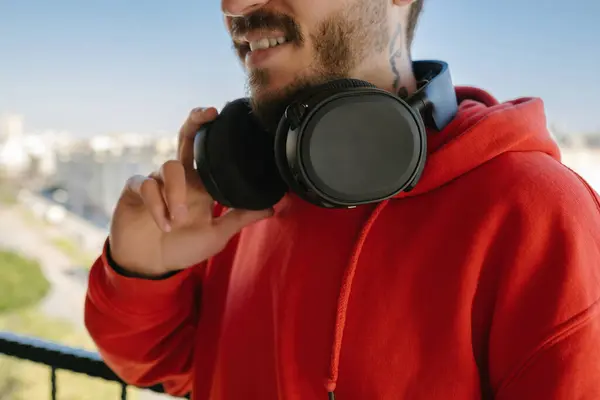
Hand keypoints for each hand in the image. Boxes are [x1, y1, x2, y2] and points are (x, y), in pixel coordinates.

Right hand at [108, 107, 272, 277]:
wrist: (150, 265)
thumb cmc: (182, 248)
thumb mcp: (216, 234)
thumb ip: (240, 218)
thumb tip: (272, 208)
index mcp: (200, 184)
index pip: (207, 151)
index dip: (212, 131)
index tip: (221, 114)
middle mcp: (180, 177)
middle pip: (185, 138)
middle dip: (195, 122)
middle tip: (208, 114)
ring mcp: (156, 181)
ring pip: (169, 167)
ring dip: (176, 193)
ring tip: (178, 220)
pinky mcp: (135, 190)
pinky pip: (146, 185)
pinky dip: (157, 205)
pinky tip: (163, 224)